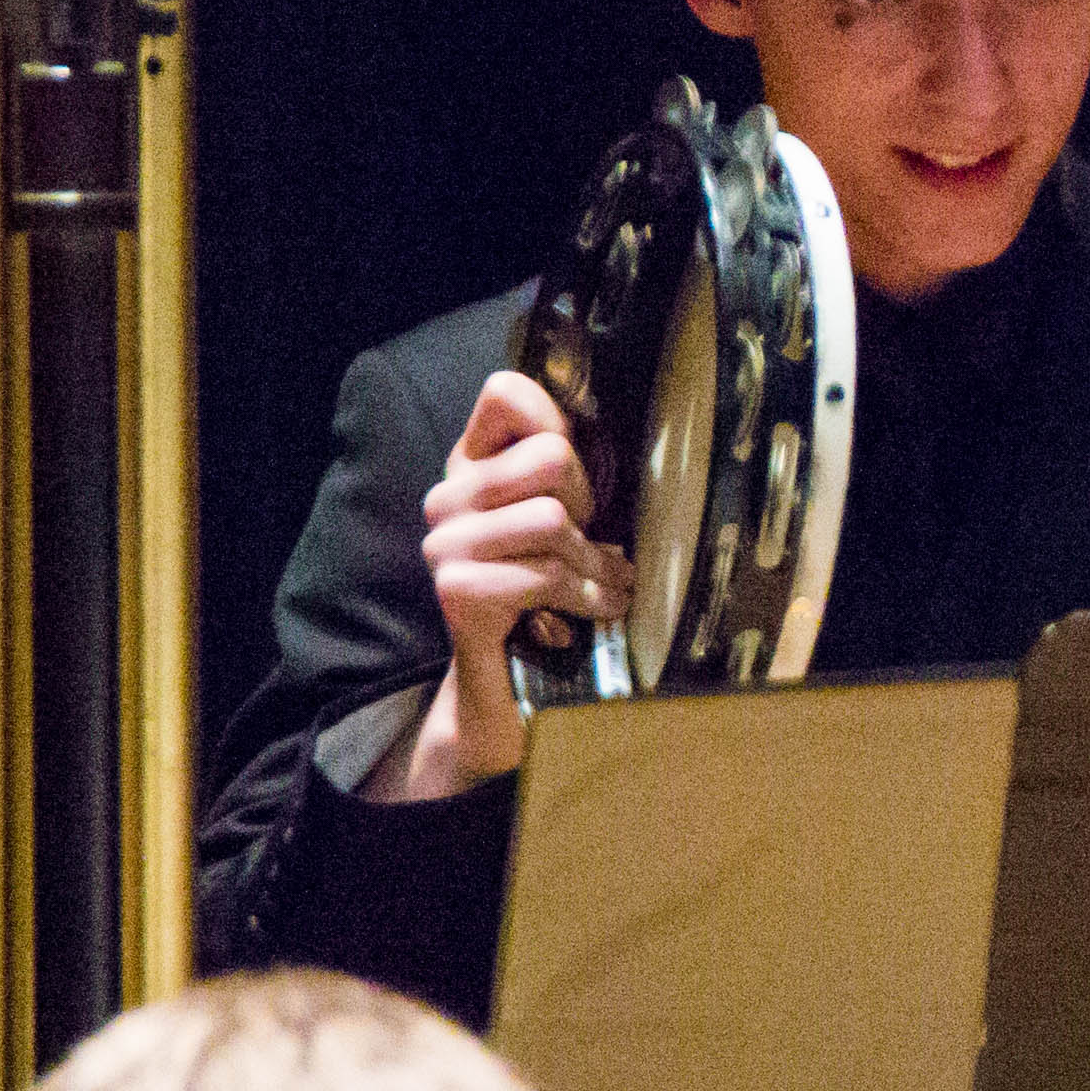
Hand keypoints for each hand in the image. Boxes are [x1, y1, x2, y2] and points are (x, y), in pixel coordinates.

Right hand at [386, 368, 624, 796]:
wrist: (509, 699)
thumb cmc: (554, 603)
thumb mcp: (569, 527)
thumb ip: (574, 476)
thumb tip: (646, 429)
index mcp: (471, 468)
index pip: (505, 391)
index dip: (556, 421)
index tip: (578, 477)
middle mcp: (446, 499)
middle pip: (549, 455)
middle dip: (587, 505)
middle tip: (590, 547)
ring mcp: (444, 546)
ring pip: (554, 518)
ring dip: (593, 562)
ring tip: (601, 585)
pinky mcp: (457, 592)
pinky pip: (546, 572)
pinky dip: (585, 597)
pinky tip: (593, 612)